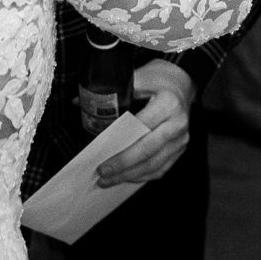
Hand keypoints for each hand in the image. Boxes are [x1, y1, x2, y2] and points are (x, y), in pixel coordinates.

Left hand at [95, 59, 193, 186]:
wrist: (183, 81)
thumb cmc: (159, 79)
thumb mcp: (138, 78)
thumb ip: (111, 93)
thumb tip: (77, 102)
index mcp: (168, 105)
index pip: (142, 131)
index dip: (122, 151)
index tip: (102, 161)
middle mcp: (178, 124)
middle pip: (148, 152)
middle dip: (123, 167)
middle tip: (102, 176)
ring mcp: (182, 139)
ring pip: (155, 164)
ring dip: (131, 176)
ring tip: (110, 181)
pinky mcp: (180, 148)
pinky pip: (162, 168)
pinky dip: (143, 175)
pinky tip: (127, 178)